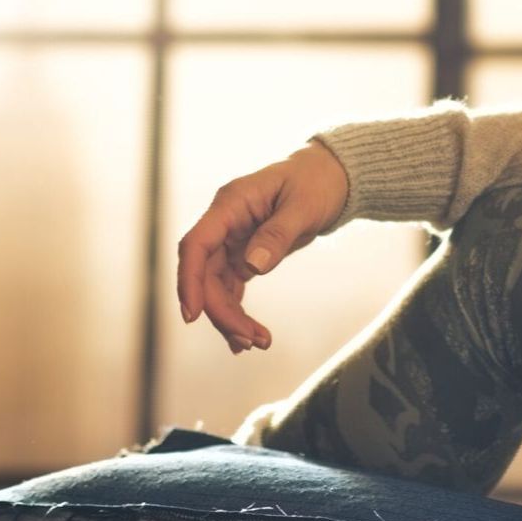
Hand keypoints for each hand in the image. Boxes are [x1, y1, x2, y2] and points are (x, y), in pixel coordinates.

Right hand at [175, 142, 348, 353]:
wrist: (332, 177)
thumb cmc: (317, 182)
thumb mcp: (304, 206)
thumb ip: (278, 234)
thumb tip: (252, 267)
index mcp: (231, 204)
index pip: (196, 244)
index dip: (189, 280)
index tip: (192, 315)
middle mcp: (225, 223)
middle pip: (206, 274)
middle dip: (221, 311)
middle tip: (249, 340)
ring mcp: (232, 239)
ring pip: (216, 286)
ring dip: (231, 317)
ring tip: (258, 343)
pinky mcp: (243, 253)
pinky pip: (231, 287)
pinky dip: (237, 311)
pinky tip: (248, 336)